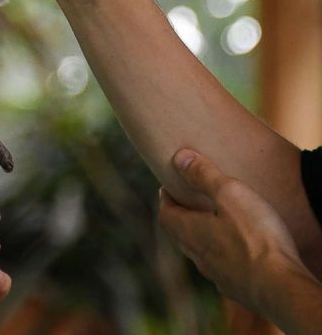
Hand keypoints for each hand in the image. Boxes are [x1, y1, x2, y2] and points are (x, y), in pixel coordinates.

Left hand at [159, 149, 312, 316]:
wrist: (279, 288)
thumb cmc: (255, 239)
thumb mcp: (230, 195)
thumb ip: (204, 175)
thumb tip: (179, 157)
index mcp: (189, 232)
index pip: (166, 213)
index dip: (166, 198)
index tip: (168, 186)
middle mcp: (197, 256)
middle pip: (179, 233)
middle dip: (180, 215)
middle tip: (187, 202)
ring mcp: (216, 275)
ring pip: (199, 252)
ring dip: (200, 236)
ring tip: (212, 224)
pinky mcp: (235, 287)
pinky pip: (220, 268)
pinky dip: (221, 254)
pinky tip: (234, 252)